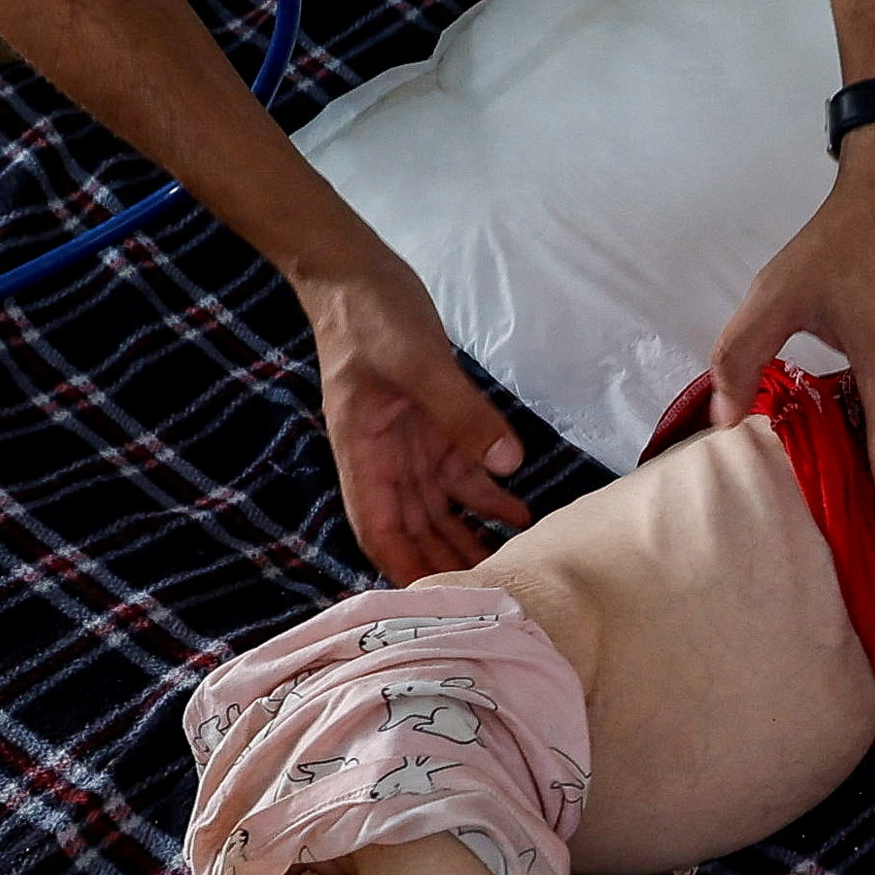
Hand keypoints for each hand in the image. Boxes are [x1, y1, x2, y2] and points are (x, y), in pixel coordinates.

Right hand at [304, 254, 529, 577]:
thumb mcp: (418, 362)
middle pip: (414, 528)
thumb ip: (462, 414)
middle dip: (446, 564)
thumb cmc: (371, 316)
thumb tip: (507, 465)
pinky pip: (459, 471)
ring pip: (439, 506)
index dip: (403, 568)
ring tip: (510, 568)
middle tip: (490, 600)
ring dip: (469, 536)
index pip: (379, 529)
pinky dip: (486, 493)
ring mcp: (407, 443)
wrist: (356, 272)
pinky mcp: (431, 423)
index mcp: (363, 454)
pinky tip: (519, 511)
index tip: (436, 602)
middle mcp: (383, 459)